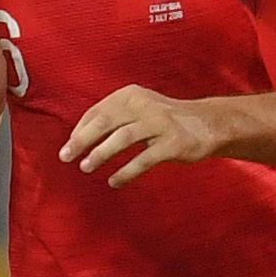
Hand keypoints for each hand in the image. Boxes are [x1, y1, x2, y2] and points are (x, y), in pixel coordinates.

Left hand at [62, 82, 219, 185]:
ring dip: (100, 154)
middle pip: (105, 121)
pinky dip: (126, 171)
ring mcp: (160, 123)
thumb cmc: (164, 120)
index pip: (97, 111)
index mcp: (130, 95)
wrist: (209, 124)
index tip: (67, 148)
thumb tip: (77, 140)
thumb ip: (113, 119)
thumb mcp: (138, 109)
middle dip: (82, 140)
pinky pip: (144, 159)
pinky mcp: (173, 143)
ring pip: (122, 138)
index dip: (79, 131)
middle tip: (66, 157)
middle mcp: (144, 105)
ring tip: (86, 167)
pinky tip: (114, 181)